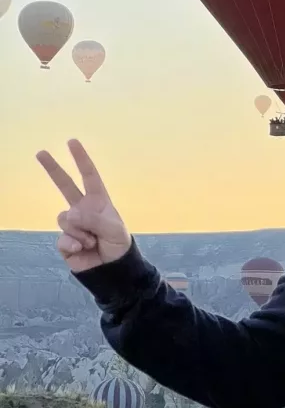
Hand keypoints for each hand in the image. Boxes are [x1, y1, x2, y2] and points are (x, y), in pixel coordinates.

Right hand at [37, 139, 131, 272]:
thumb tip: (69, 215)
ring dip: (81, 232)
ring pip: (65, 219)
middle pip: (65, 185)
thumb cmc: (118, 243)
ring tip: (93, 241)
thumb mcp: (114, 229)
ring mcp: (72, 224)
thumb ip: (94, 219)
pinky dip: (74, 245)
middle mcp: (83, 209)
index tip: (72, 142)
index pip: (89, 176)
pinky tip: (83, 250)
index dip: (81, 159)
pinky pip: (63, 238)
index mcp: (98, 200)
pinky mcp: (64, 241)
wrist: (112, 268)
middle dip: (53, 168)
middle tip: (40, 152)